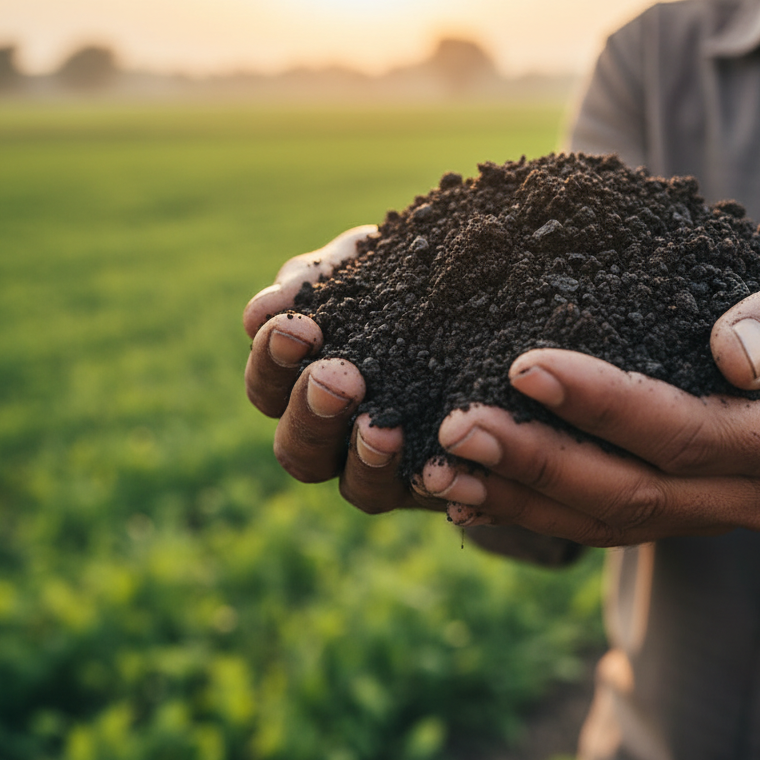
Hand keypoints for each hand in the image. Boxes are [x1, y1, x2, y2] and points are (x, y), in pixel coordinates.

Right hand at [243, 226, 443, 513]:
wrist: (495, 290)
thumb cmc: (414, 277)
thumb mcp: (369, 264)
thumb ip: (318, 280)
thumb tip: (263, 310)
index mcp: (308, 381)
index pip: (268, 385)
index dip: (271, 362)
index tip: (298, 328)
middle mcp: (342, 435)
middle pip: (298, 450)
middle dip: (312, 413)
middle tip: (337, 378)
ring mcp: (393, 467)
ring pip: (358, 487)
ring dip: (365, 457)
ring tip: (382, 427)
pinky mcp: (447, 480)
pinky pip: (433, 495)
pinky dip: (432, 481)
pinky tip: (439, 462)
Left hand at [421, 235, 759, 544]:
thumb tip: (735, 355)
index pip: (683, 433)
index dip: (603, 406)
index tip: (524, 366)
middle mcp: (747, 493)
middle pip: (631, 493)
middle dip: (538, 463)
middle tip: (455, 428)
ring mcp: (707, 513)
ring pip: (604, 522)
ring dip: (517, 499)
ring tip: (438, 471)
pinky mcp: (672, 512)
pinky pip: (596, 525)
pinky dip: (529, 511)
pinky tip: (466, 494)